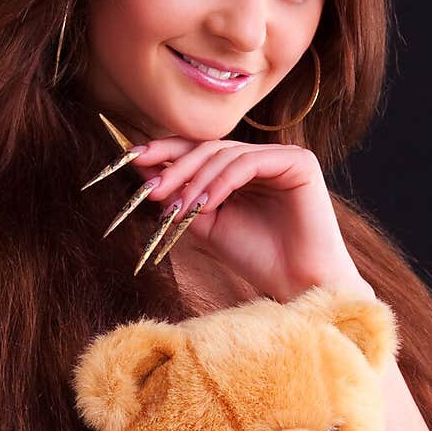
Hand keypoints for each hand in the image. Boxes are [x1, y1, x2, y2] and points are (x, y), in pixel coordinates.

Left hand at [131, 136, 368, 301]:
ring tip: (178, 208)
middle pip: (209, 147)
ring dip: (196, 180)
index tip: (132, 159)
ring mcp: (281, 157)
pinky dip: (223, 181)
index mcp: (240, 170)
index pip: (198, 150)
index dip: (165, 151)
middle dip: (175, 166)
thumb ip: (180, 197)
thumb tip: (142, 170)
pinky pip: (250, 162)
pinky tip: (206, 204)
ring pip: (226, 153)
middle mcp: (261, 157)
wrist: (297, 283)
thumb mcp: (205, 225)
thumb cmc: (255, 257)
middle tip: (151, 189)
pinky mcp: (299, 162)